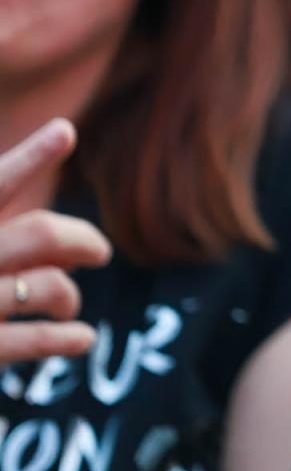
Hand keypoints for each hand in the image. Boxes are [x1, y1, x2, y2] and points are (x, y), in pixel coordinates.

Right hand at [0, 119, 112, 362]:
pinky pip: (34, 339)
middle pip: (43, 233)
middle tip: (99, 252)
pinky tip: (83, 338)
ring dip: (69, 296)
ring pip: (50, 285)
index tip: (65, 131)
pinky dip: (66, 338)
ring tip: (70, 305)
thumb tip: (62, 248)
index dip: (30, 157)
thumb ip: (1, 237)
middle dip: (82, 239)